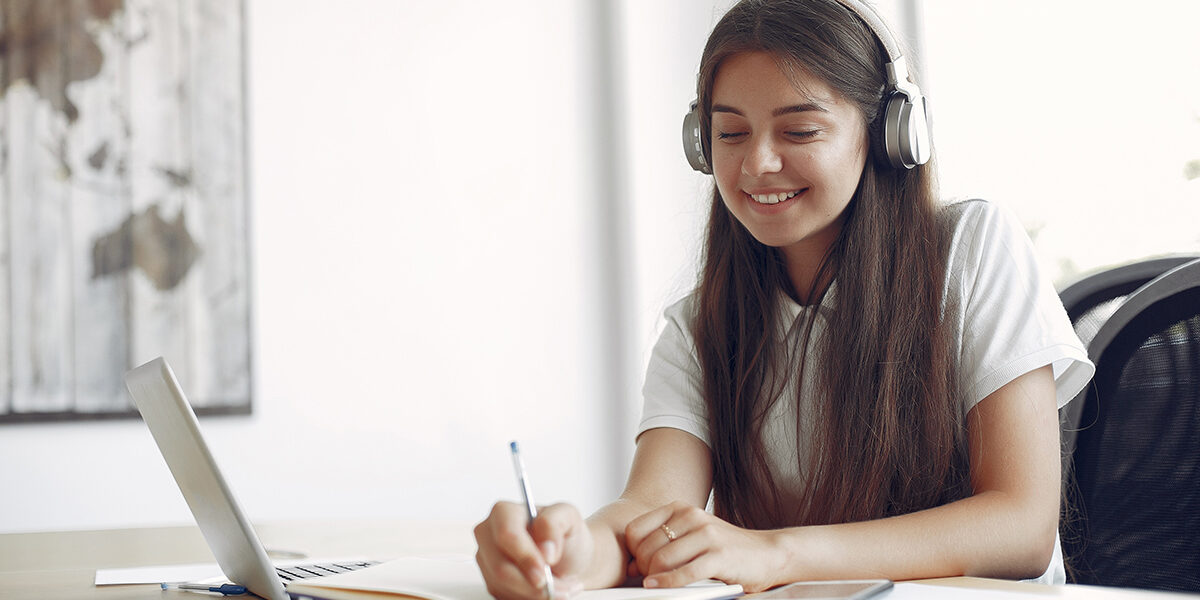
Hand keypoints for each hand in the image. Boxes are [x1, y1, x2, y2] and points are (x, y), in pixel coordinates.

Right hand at [474, 501, 591, 599]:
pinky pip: (505, 597)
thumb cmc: (566, 535)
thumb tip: (545, 549)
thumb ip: (554, 524)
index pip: (507, 535)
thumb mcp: (569, 517)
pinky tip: (544, 590)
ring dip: (535, 593)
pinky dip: (530, 598)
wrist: (569, 558)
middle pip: (501, 568)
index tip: (544, 573)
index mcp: (503, 512)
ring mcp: (487, 560)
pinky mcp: (491, 582)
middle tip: (559, 588)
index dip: (525, 557)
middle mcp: (488, 535)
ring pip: (503, 587)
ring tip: (559, 586)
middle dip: (532, 584)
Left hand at [625, 501, 783, 592]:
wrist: (766, 554)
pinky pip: (683, 573)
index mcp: (680, 509)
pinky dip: (668, 584)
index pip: (635, 530)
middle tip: (650, 581)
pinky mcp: (719, 556)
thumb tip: (631, 567)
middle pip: (647, 549)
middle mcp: (691, 516)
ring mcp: (706, 534)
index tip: (639, 566)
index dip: (633, 553)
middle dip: (643, 570)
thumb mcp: (690, 538)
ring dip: (655, 579)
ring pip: (661, 560)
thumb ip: (662, 546)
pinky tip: (660, 589)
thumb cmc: (723, 550)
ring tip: (659, 586)